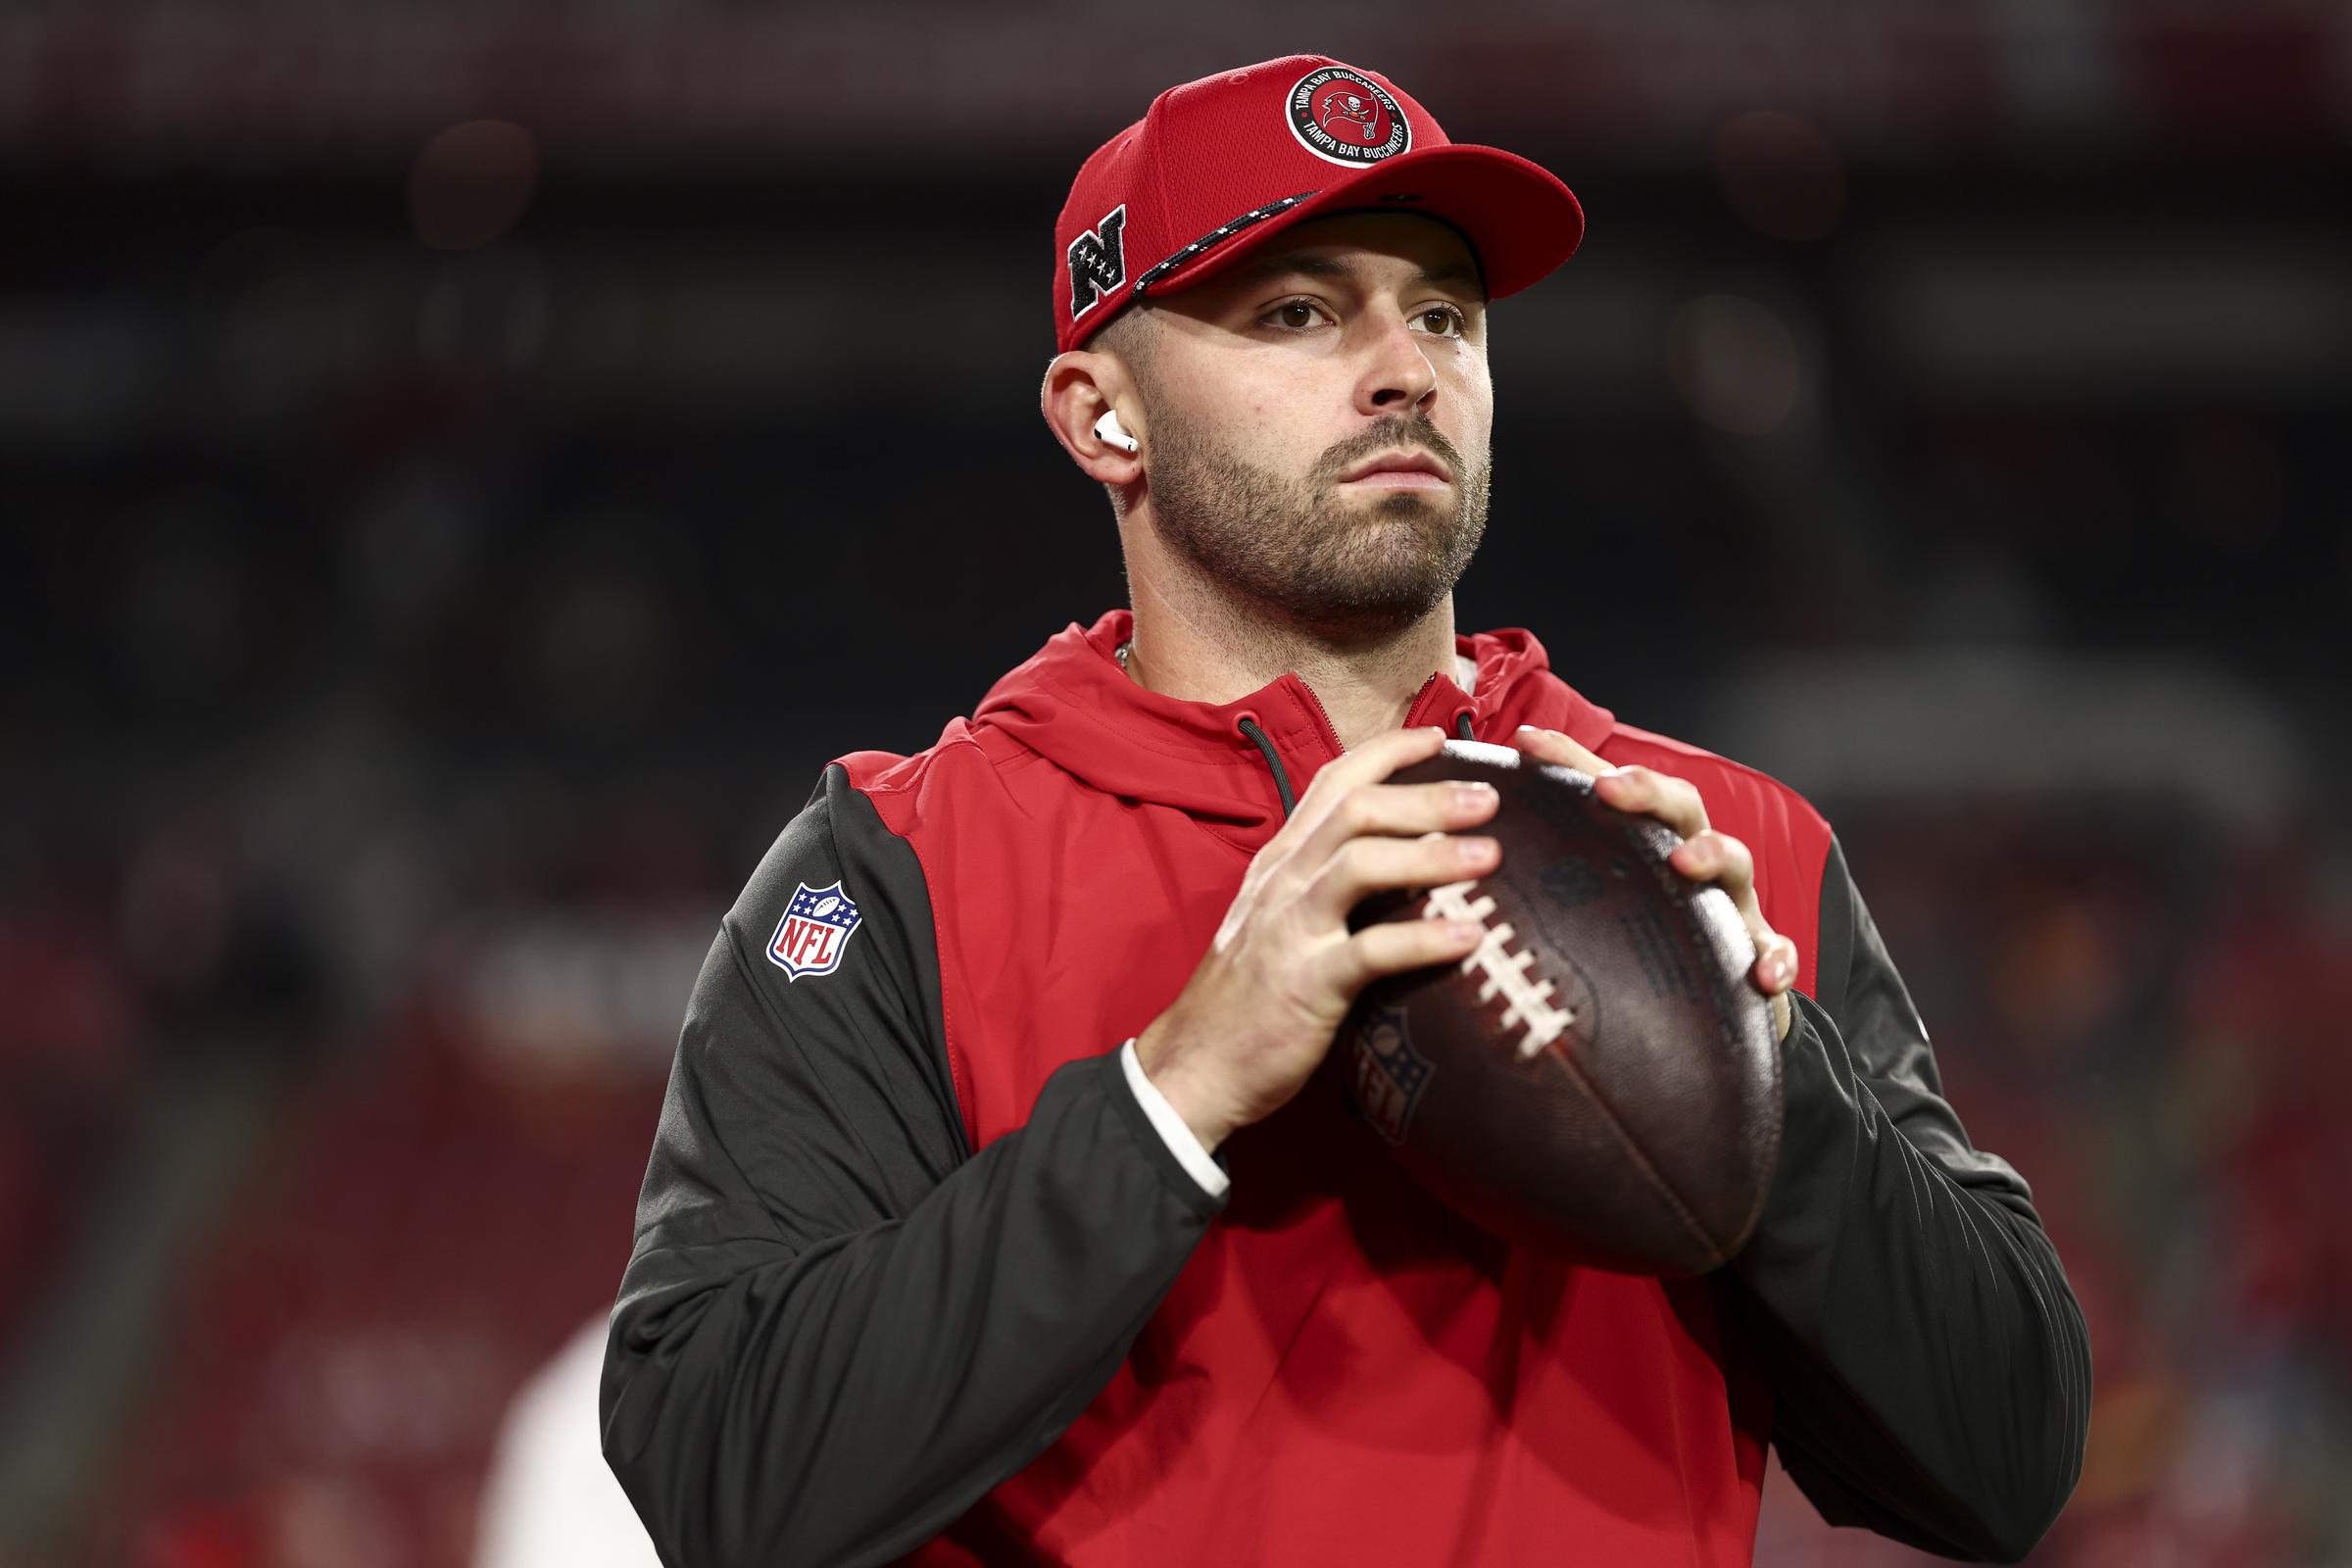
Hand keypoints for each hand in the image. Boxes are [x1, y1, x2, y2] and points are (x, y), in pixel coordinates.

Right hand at [1136, 726, 1499, 1151]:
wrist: (1195, 1065)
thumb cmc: (1249, 997)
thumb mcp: (1277, 920)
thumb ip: (1325, 886)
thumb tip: (1401, 866)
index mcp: (1280, 861)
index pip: (1333, 782)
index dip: (1388, 752)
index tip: (1441, 738)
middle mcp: (1283, 881)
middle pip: (1357, 810)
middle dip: (1427, 795)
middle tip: (1490, 798)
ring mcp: (1290, 928)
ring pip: (1360, 863)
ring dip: (1432, 852)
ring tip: (1490, 854)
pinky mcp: (1304, 982)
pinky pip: (1369, 951)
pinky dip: (1423, 940)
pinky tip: (1470, 938)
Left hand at [1514, 726, 1798, 1042]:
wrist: (1708, 1006)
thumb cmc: (1631, 944)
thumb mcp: (1584, 907)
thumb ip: (1534, 884)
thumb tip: (1444, 865)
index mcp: (1642, 843)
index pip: (1608, 787)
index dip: (1569, 760)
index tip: (1523, 744)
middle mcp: (1688, 860)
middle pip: (1678, 807)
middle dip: (1647, 791)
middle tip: (1610, 788)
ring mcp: (1728, 905)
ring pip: (1735, 865)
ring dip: (1714, 854)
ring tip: (1686, 861)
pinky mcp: (1756, 954)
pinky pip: (1773, 950)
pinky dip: (1774, 958)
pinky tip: (1763, 975)